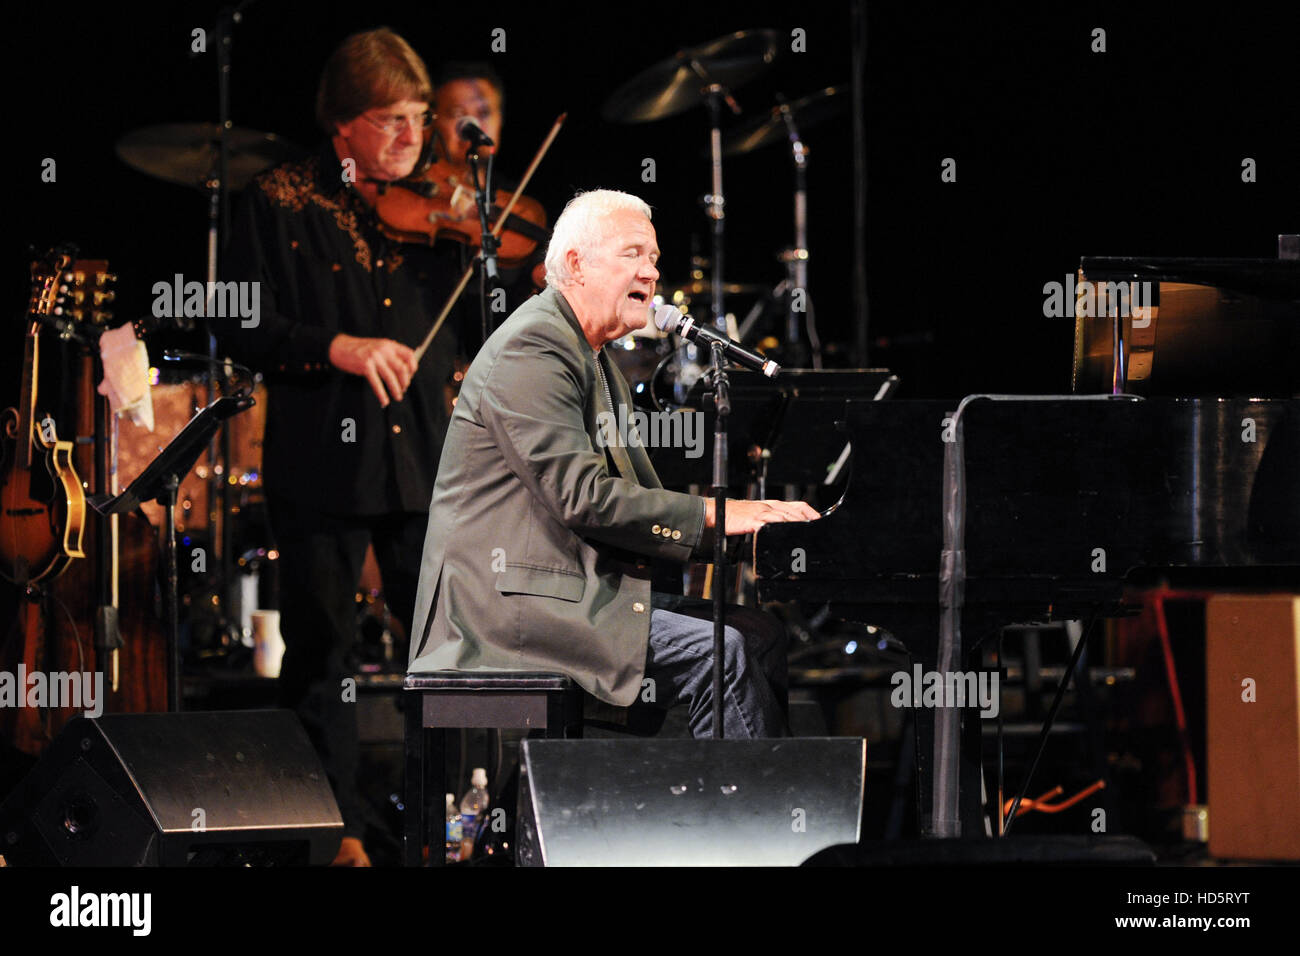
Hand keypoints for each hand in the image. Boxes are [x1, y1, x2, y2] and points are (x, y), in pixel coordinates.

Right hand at [328, 334, 417, 406]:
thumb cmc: (361, 350)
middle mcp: (383, 350)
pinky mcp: (365, 366)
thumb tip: (406, 372)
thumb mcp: (379, 347)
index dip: (413, 367)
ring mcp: (374, 358)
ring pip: (391, 377)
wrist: (340, 347)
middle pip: (402, 369)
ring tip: (398, 397)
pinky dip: (382, 394)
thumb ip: (391, 355)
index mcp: (389, 344)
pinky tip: (384, 401)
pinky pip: (377, 384)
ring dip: (396, 390)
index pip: (409, 355)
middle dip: (405, 382)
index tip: (411, 376)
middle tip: (403, 389)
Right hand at [703, 498, 819, 534]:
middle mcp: (769, 506)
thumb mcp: (758, 514)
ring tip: (805, 533)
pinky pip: (768, 524)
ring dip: (796, 525)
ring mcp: (761, 512)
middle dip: (807, 522)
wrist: (719, 512)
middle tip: (816, 531)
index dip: (812, 514)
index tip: (820, 522)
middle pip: (794, 513)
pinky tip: (784, 534)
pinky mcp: (752, 520)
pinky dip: (778, 528)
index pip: (799, 506)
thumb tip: (787, 528)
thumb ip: (772, 519)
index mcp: (773, 504)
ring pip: (784, 517)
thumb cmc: (737, 515)